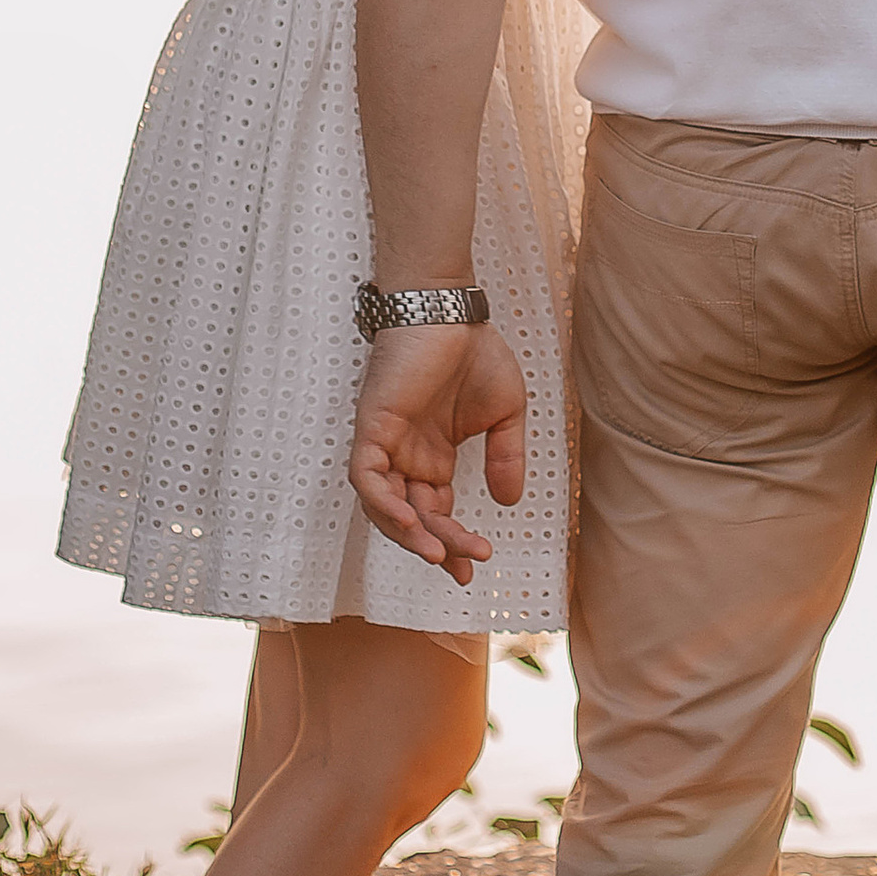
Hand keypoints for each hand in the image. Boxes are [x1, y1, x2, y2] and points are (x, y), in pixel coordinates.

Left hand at [349, 323, 529, 587]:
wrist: (450, 308)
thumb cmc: (473, 351)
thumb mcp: (504, 415)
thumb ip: (506, 458)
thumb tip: (509, 502)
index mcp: (433, 458)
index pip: (435, 514)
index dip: (452, 543)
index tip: (475, 566)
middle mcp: (406, 457)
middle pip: (414, 518)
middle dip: (440, 545)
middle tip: (468, 563)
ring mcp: (386, 444)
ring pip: (386, 507)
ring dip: (411, 535)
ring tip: (441, 554)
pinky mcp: (371, 428)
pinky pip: (367, 478)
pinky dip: (383, 503)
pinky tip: (411, 521)